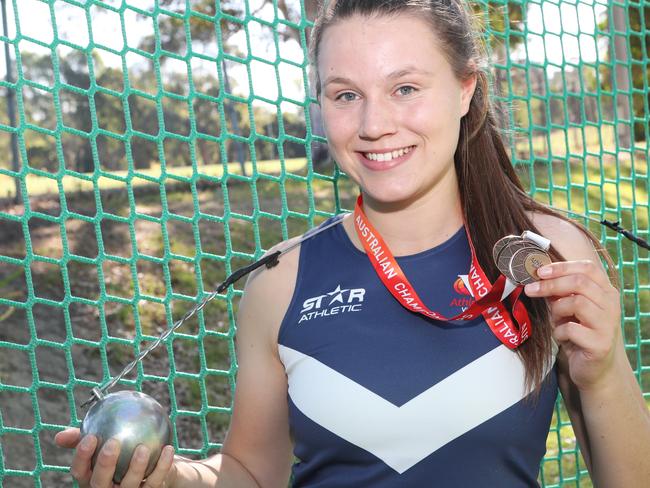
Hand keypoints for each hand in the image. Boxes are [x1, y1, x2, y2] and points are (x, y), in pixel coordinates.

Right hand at [54, 427, 176, 486]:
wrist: (150, 472)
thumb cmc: (120, 455)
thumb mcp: (101, 447)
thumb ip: (83, 439)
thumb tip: (60, 435)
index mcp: (91, 480)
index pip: (80, 472)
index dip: (82, 456)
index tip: (90, 436)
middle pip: (101, 483)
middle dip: (105, 464)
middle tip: (114, 442)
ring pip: (130, 486)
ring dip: (136, 467)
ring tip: (143, 448)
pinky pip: (156, 481)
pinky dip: (162, 466)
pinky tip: (168, 449)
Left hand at [524, 260, 622, 391]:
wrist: (594, 369)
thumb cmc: (579, 333)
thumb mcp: (568, 309)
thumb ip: (559, 292)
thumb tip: (537, 276)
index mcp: (606, 291)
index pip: (587, 268)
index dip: (562, 267)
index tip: (540, 272)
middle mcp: (611, 305)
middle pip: (580, 282)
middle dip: (551, 284)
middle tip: (530, 290)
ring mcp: (608, 324)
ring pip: (576, 303)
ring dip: (557, 310)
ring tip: (555, 321)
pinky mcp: (600, 344)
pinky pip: (571, 329)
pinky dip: (559, 332)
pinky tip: (562, 338)